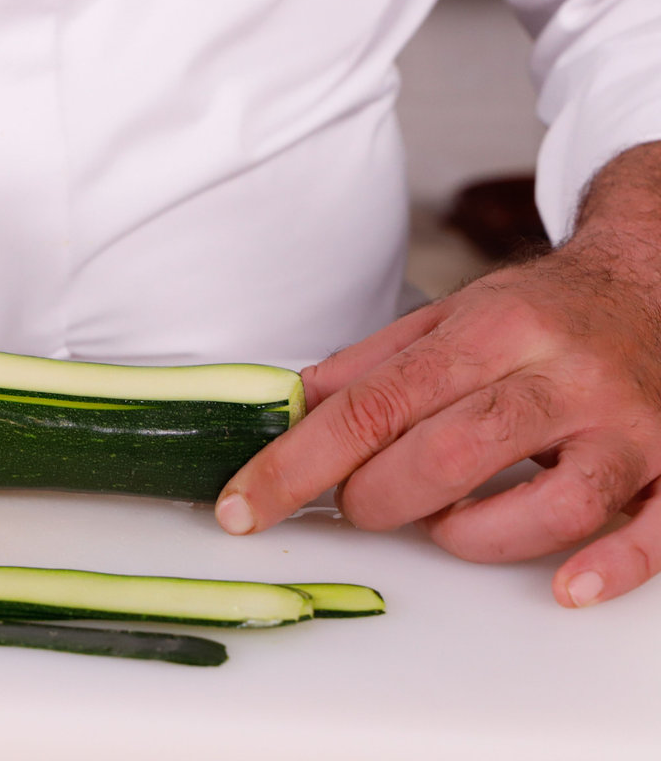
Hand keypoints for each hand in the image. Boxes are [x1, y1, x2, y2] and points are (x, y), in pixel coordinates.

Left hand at [216, 141, 660, 607]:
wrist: (656, 276)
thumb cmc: (540, 310)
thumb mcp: (448, 313)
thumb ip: (368, 364)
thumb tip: (289, 406)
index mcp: (489, 330)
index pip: (371, 406)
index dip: (296, 465)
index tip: (242, 508)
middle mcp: (557, 373)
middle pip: (450, 453)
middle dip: (379, 499)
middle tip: (360, 505)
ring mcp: (623, 422)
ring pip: (552, 500)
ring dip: (473, 535)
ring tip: (443, 525)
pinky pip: (657, 526)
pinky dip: (612, 564)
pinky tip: (564, 586)